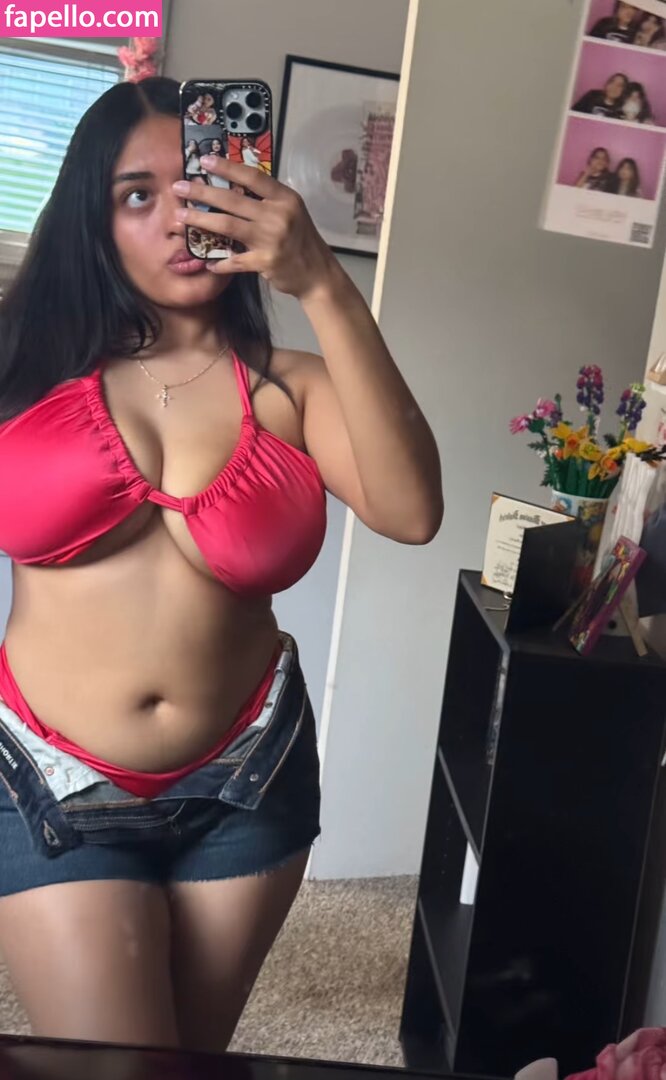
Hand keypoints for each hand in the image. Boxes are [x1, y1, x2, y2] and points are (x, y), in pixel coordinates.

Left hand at [173, 156, 338, 301]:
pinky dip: (221, 263)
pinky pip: (236, 261)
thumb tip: (233, 187)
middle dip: (202, 192)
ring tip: (180, 216)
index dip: (226, 167)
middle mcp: (278, 215)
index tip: (204, 160)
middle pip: (232, 200)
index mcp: (284, 198)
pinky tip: (209, 262)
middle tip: (179, 187)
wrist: (317, 273)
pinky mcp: (266, 261)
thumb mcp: (291, 212)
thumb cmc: (301, 240)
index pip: (252, 177)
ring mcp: (271, 238)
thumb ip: (267, 201)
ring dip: (200, 220)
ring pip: (228, 225)